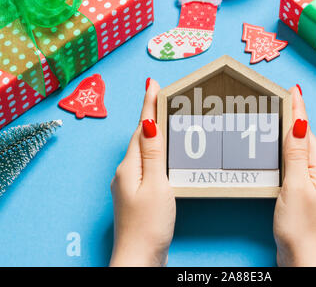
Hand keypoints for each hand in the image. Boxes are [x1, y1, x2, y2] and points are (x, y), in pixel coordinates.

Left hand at [110, 78, 174, 266]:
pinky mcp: (135, 194)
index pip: (142, 128)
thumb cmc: (150, 224)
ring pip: (142, 151)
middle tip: (162, 96)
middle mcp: (126, 172)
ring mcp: (128, 184)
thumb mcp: (156, 185)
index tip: (152, 83)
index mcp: (130, 166)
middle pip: (140, 137)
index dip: (148, 105)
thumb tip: (149, 124)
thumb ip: (153, 155)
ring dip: (152, 133)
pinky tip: (162, 155)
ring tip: (164, 120)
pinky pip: (145, 165)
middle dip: (150, 116)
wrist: (139, 257)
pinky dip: (154, 153)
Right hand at [274, 85, 315, 266]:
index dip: (298, 110)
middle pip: (307, 142)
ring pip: (304, 155)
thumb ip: (295, 153)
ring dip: (292, 140)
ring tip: (280, 124)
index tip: (294, 90)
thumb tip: (299, 122)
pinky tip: (283, 157)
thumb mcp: (294, 185)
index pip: (307, 132)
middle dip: (294, 122)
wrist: (305, 260)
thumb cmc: (299, 225)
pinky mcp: (312, 197)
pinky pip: (302, 169)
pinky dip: (291, 158)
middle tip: (283, 102)